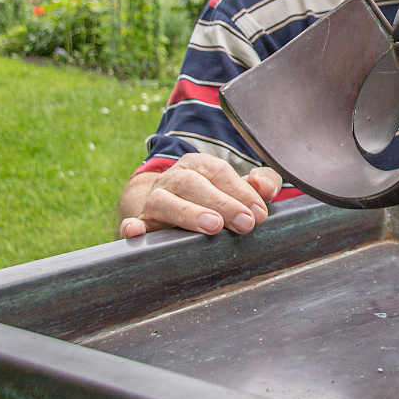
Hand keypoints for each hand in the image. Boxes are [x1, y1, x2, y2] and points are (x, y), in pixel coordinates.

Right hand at [118, 153, 281, 238]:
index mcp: (198, 166)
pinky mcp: (141, 225)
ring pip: (164, 201)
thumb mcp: (238, 189)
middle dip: (222, 203)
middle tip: (244, 224)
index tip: (259, 213)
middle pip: (193, 185)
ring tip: (212, 226)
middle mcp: (173, 179)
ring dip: (188, 213)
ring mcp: (154, 201)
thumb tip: (266, 187)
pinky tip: (137, 232)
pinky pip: (132, 225)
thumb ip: (259, 184)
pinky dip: (132, 228)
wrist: (169, 210)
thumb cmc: (213, 200)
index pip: (218, 172)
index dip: (240, 192)